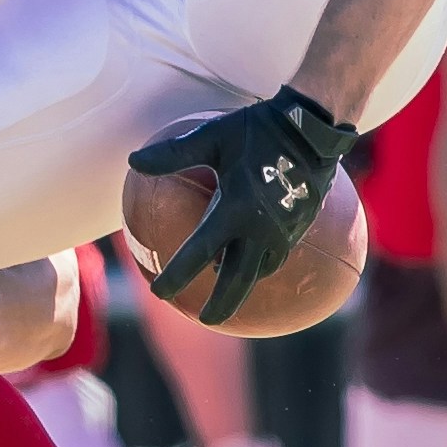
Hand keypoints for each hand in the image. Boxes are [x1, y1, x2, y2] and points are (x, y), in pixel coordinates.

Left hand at [128, 87, 357, 328]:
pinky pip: (277, 255)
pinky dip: (262, 265)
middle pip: (237, 279)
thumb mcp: (211, 138)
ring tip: (227, 293)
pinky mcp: (300, 226)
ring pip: (260, 270)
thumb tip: (133, 161)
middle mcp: (260, 228)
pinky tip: (253, 262)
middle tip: (205, 320)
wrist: (313, 126)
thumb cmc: (257, 130)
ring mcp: (284, 230)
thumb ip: (173, 154)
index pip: (199, 253)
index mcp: (234, 209)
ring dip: (243, 285)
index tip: (159, 293)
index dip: (178, 275)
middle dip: (221, 304)